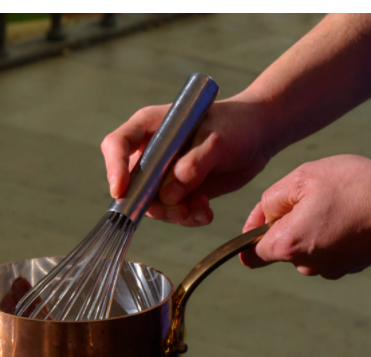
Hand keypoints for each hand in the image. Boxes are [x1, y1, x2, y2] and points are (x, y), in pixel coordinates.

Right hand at [101, 92, 273, 225]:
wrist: (256, 136)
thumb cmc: (235, 125)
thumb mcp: (217, 139)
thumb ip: (194, 164)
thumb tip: (170, 193)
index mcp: (150, 127)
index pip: (117, 145)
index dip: (114, 168)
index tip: (121, 191)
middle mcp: (151, 152)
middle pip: (133, 185)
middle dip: (155, 204)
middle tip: (182, 210)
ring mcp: (163, 175)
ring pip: (153, 205)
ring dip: (176, 214)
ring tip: (202, 209)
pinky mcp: (178, 192)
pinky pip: (172, 213)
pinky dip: (188, 218)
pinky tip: (206, 212)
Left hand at [241, 156, 370, 278]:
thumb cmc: (354, 185)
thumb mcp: (303, 177)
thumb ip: (271, 200)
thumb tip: (260, 218)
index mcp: (286, 245)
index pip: (250, 253)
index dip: (252, 232)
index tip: (265, 217)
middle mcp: (305, 265)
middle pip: (281, 249)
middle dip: (288, 225)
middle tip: (313, 197)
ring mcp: (329, 270)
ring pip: (307, 249)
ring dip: (313, 229)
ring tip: (336, 204)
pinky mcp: (349, 267)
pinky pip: (330, 251)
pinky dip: (334, 235)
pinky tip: (351, 216)